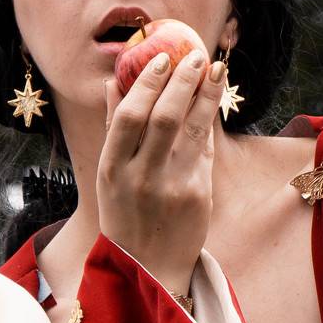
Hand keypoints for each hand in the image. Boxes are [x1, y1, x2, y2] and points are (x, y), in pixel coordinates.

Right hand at [98, 49, 226, 291]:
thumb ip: (114, 128)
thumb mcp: (108, 175)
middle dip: (183, 81)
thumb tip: (116, 81)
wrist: (149, 268)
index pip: (130, 117)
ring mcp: (173, 187)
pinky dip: (209, 122)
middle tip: (194, 55)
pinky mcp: (198, 195)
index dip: (147, 84)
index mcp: (112, 169)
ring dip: (206, 94)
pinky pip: (206, 150)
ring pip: (193, 129)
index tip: (162, 58)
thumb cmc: (125, 214)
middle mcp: (141, 177)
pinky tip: (213, 100)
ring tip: (213, 68)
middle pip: (165, 118)